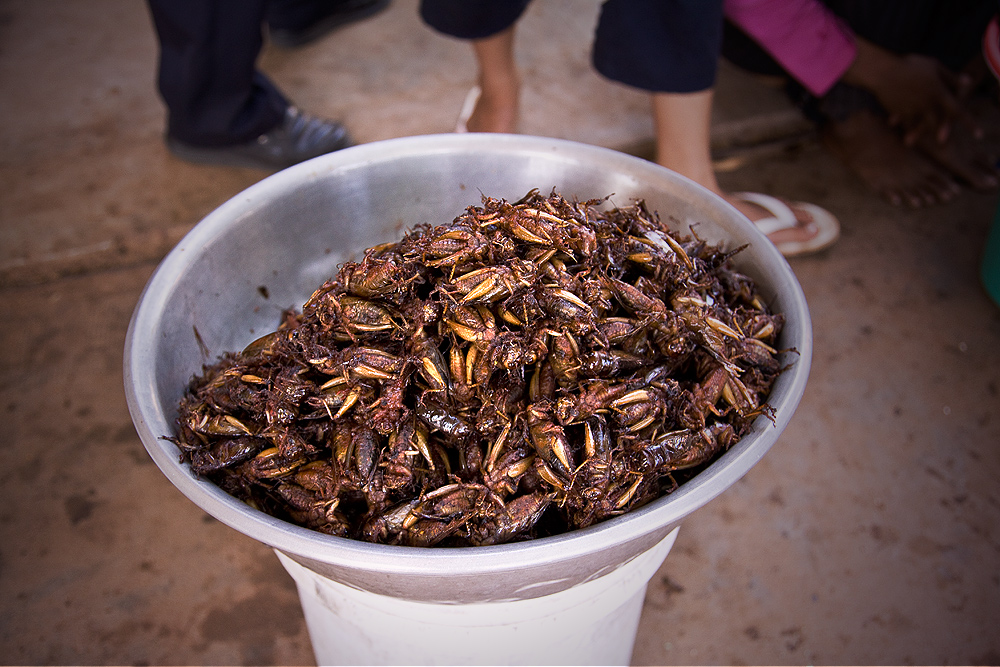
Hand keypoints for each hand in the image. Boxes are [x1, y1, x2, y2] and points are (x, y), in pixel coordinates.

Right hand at [844, 39, 978, 145]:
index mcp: (939, 92)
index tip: (979, 135)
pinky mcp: (899, 113)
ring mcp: (913, 110)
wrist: (883, 72)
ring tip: (910, 142)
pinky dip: (901, 123)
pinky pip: (903, 122)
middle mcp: (928, 104)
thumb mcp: (934, 66)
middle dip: (943, 133)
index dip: (970, 123)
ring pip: (919, 126)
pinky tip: (893, 124)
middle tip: (944, 143)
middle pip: (939, 123)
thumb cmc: (910, 65)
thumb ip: (951, 78)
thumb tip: (968, 83)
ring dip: (916, 134)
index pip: (958, 110)